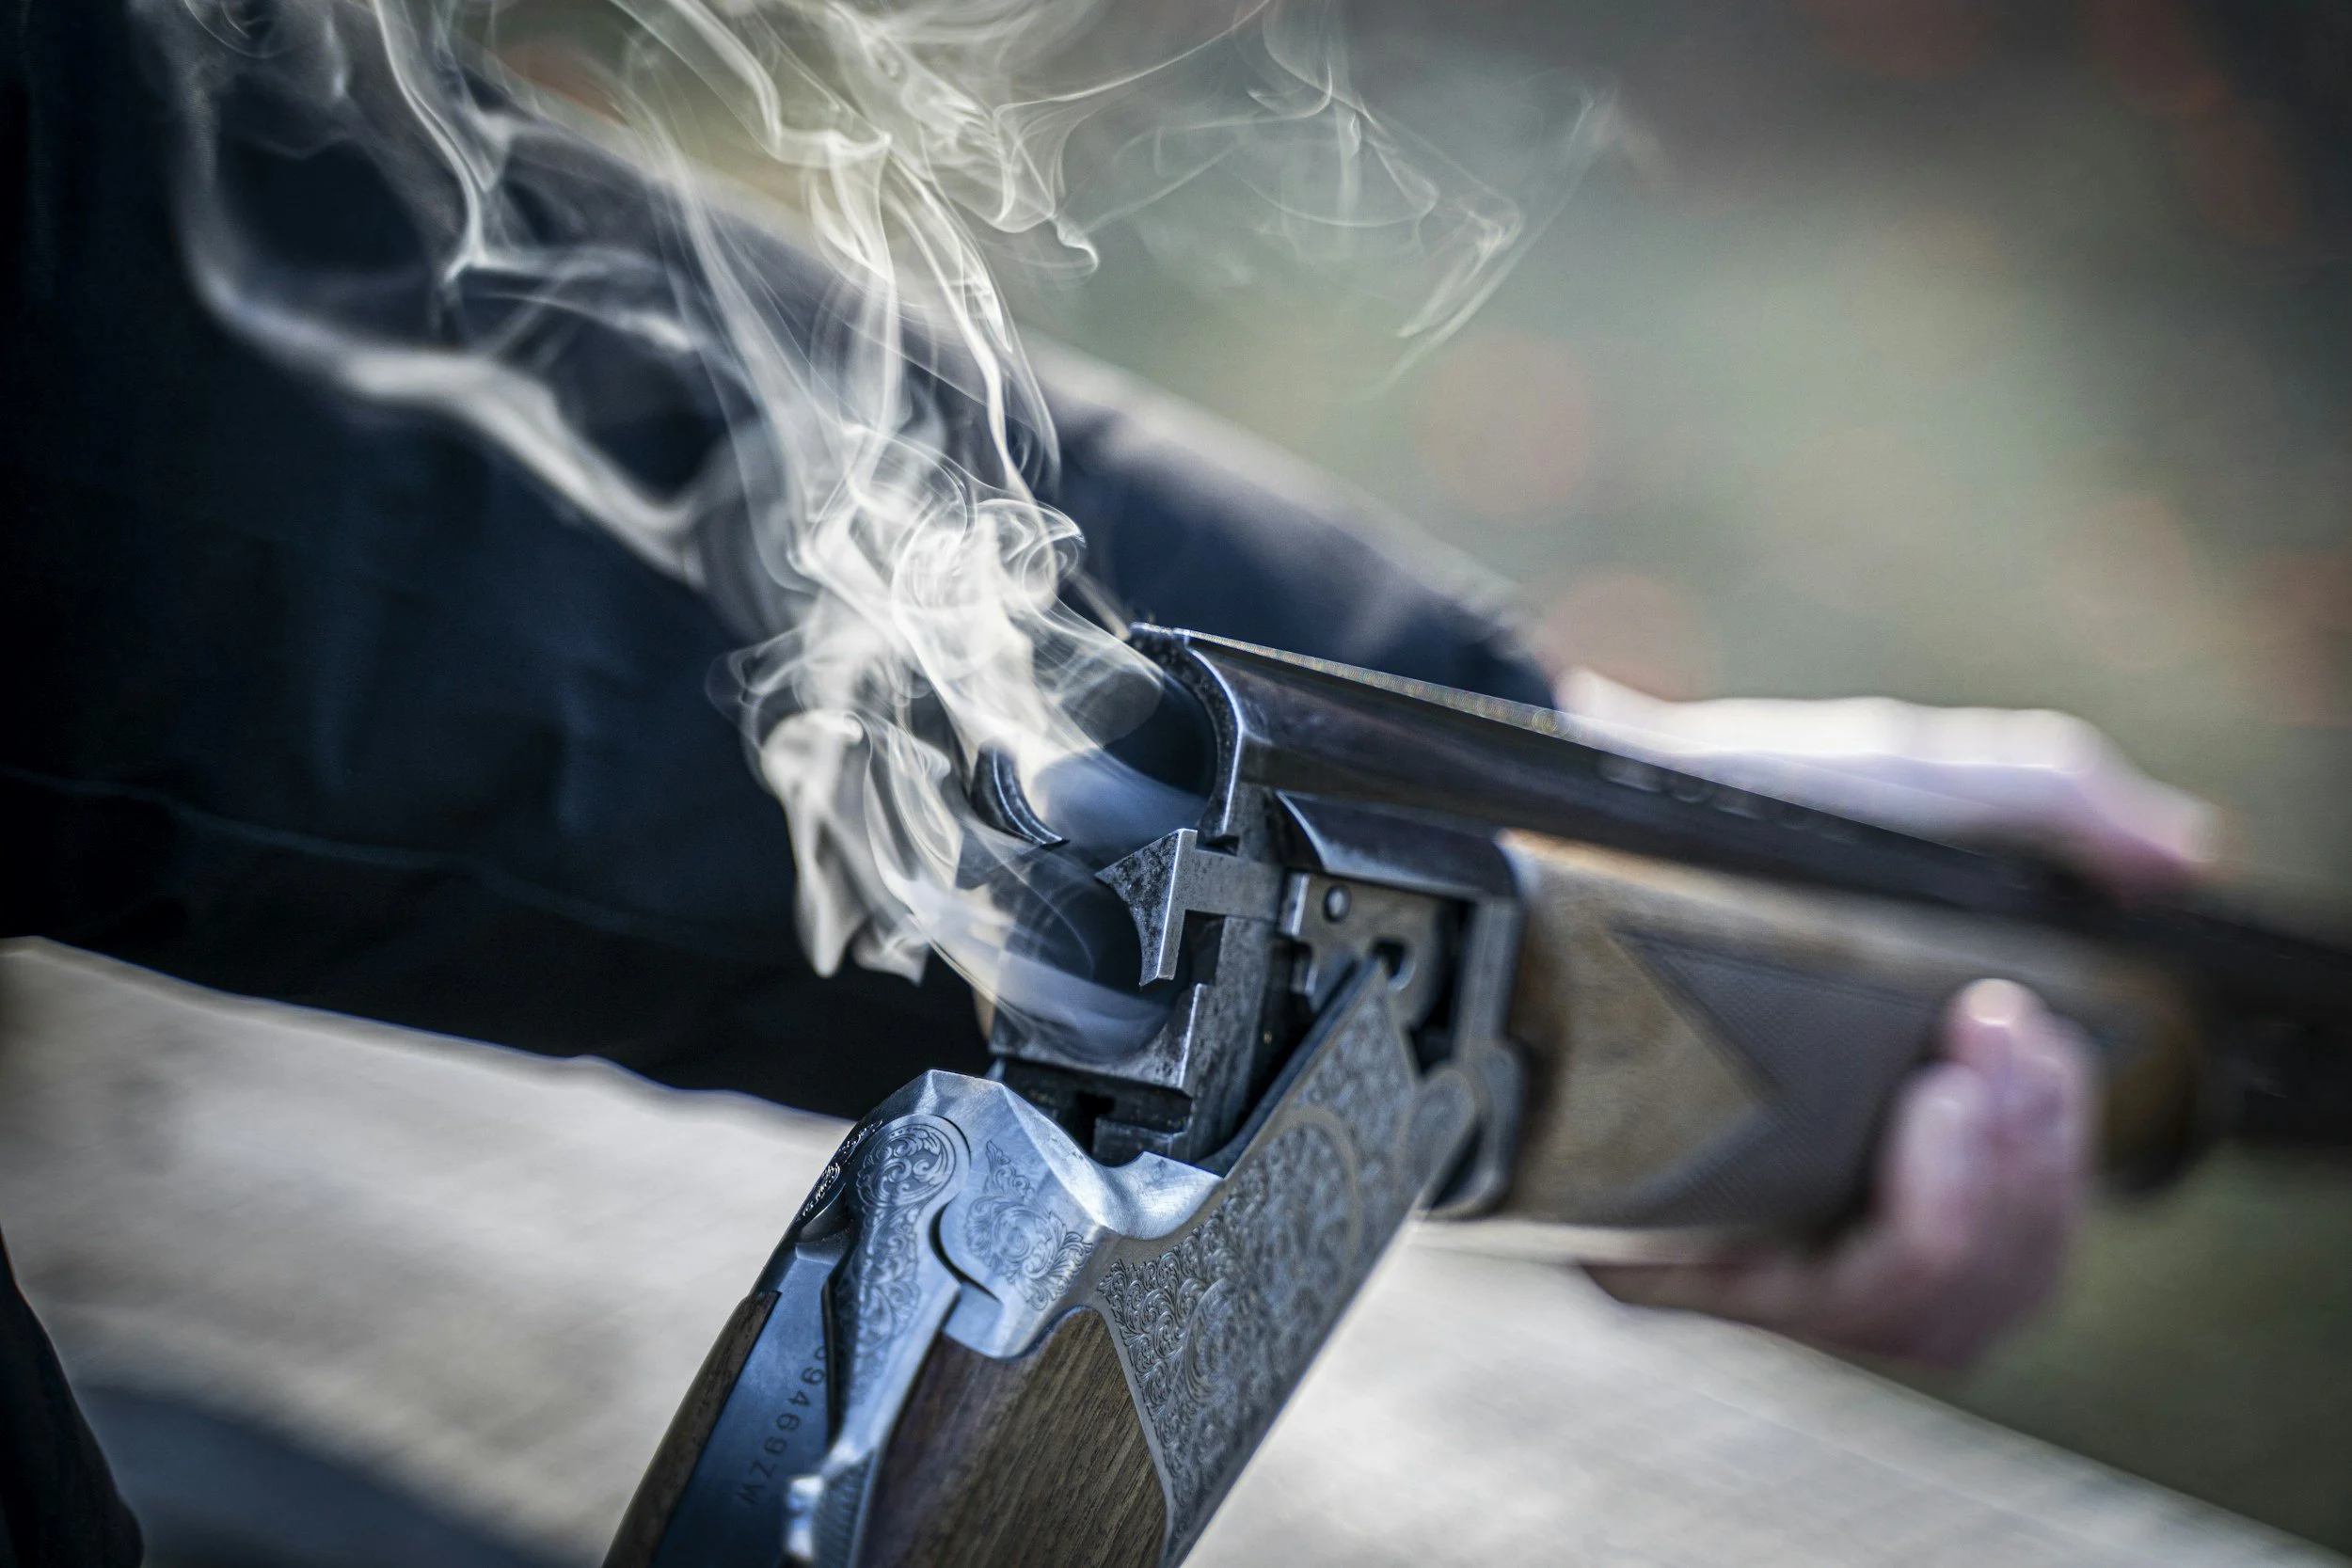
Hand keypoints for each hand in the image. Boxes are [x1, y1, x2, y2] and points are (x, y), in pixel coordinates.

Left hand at [1557, 674, 2210, 1365]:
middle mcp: (1811, 1216)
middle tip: (2003, 1037)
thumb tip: (2179, 852)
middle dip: (2034, 1178)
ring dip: (1980, 1210)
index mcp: (1884, 1150)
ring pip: (1912, 1319)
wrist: (1585, 789)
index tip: (2027, 1032)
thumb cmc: (1745, 804)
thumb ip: (2047, 799)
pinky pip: (1791, 1308)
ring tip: (1957, 1086)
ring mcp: (1734, 1239)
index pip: (2008, 1250)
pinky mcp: (1648, 1243)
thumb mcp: (1907, 786)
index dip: (2054, 1169)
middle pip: (1979, 1299)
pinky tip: (1915, 1129)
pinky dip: (1892, 1235)